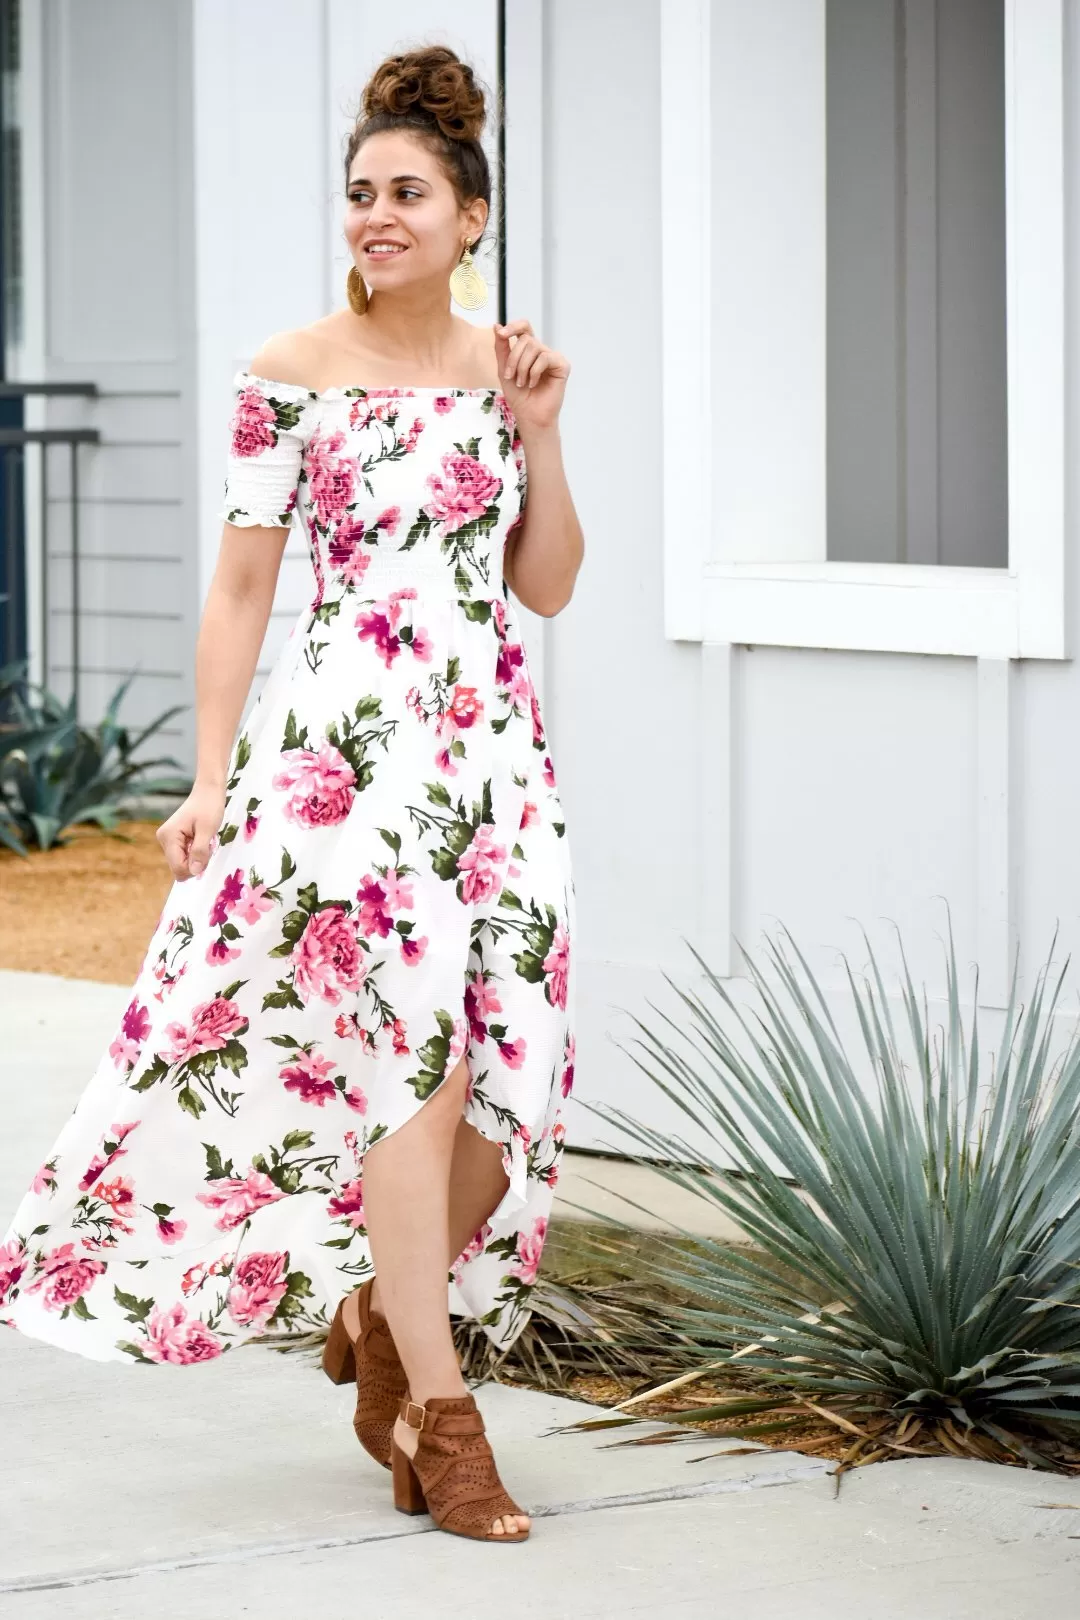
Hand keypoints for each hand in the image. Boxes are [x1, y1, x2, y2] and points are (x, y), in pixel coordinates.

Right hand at [156, 781, 226, 879]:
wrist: (208, 791)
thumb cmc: (209, 807)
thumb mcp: (207, 830)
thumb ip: (200, 851)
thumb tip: (195, 872)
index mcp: (169, 836)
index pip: (178, 867)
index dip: (195, 868)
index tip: (208, 854)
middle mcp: (164, 839)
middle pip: (178, 867)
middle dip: (195, 863)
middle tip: (208, 847)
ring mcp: (167, 840)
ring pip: (182, 862)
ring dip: (196, 858)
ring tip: (205, 842)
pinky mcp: (174, 840)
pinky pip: (184, 855)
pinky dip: (195, 853)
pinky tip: (201, 841)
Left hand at [494, 320, 568, 434]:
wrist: (529, 416)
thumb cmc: (518, 396)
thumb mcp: (504, 369)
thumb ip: (501, 348)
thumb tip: (497, 325)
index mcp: (529, 350)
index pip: (524, 328)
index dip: (513, 326)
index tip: (501, 334)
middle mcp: (542, 351)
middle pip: (525, 339)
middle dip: (514, 358)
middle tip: (511, 376)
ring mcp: (553, 358)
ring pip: (534, 347)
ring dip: (522, 367)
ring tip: (522, 383)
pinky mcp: (562, 366)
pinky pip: (545, 357)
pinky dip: (534, 371)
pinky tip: (533, 383)